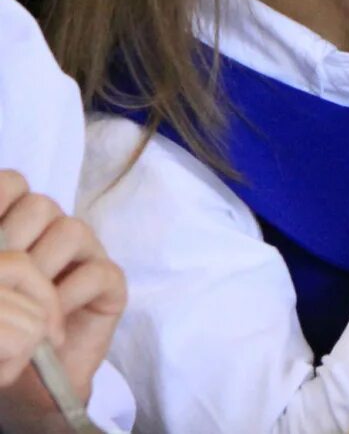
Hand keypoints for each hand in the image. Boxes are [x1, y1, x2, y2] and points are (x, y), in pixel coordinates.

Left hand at [0, 171, 125, 411]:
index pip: (12, 183)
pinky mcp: (110, 285)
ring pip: (71, 231)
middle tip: (1, 276)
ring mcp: (84, 256)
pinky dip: (68, 296)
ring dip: (41, 269)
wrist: (24, 392)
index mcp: (17, 226)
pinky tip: (48, 325)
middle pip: (40, 205)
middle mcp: (51, 234)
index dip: (0, 195)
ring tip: (25, 305)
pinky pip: (97, 272)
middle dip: (13, 240)